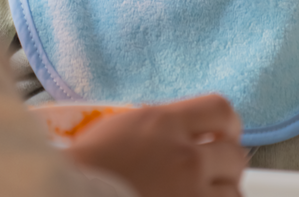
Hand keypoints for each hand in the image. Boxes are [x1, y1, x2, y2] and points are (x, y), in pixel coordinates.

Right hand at [65, 94, 245, 196]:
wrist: (62, 194)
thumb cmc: (82, 167)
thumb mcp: (117, 129)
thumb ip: (156, 127)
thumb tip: (184, 132)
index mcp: (163, 123)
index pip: (220, 110)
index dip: (228, 125)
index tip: (223, 135)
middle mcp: (184, 157)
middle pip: (235, 154)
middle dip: (224, 164)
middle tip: (210, 173)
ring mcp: (190, 193)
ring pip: (234, 191)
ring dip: (221, 193)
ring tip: (200, 194)